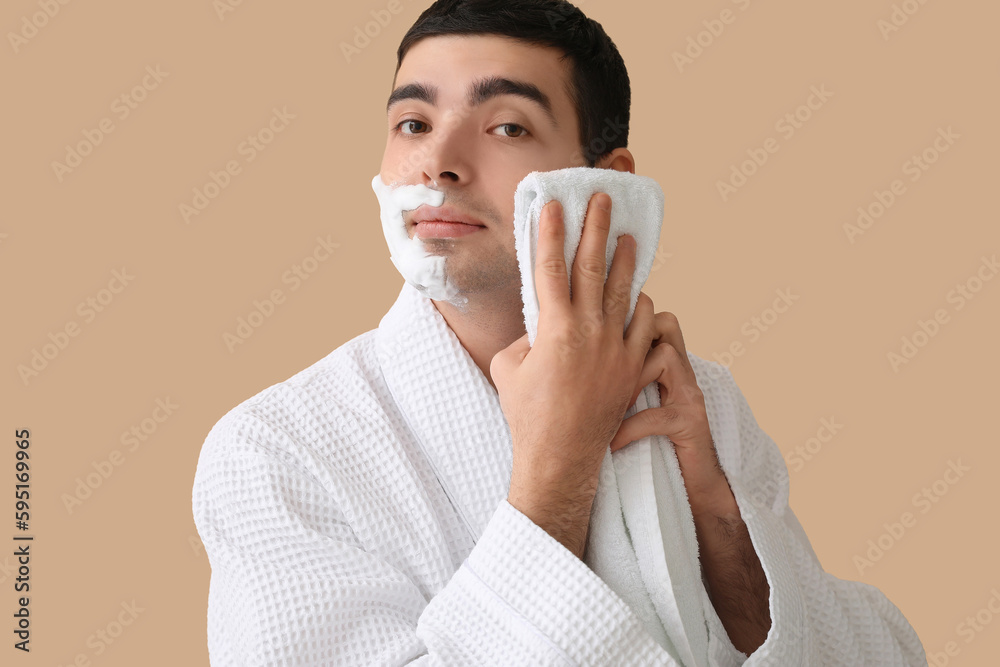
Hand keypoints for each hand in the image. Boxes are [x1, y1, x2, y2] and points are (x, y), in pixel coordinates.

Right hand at [491, 193, 656, 552]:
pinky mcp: (633, 368)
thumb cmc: (527, 414)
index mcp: (553, 328)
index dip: (550, 232)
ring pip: (627, 292)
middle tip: (602, 199)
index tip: (553, 205)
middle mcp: (589, 331)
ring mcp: (616, 349)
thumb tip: (538, 328)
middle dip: (596, 228)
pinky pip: (648, 328)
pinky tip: (641, 298)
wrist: (561, 457)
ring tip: (628, 237)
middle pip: (594, 267)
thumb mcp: (507, 367)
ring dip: (627, 261)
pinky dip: (645, 309)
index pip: (549, 267)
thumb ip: (524, 337)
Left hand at [608, 304, 733, 512]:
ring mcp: (689, 395)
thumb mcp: (632, 405)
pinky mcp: (692, 423)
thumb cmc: (650, 446)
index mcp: (663, 364)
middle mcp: (681, 371)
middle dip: (631, 337)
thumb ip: (614, 379)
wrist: (689, 488)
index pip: (648, 318)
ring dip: (631, 379)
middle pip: (665, 323)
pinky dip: (629, 429)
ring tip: (610, 406)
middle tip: (600, 369)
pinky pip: (657, 415)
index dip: (623, 320)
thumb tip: (565, 364)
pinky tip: (611, 445)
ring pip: (665, 357)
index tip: (590, 343)